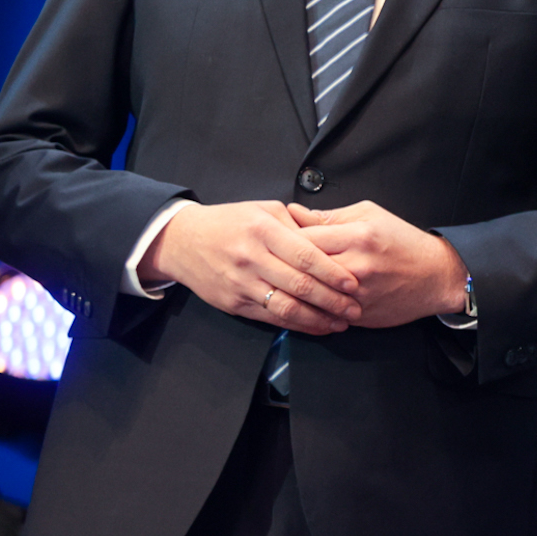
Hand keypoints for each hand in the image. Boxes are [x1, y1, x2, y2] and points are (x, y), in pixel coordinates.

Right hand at [138, 201, 360, 334]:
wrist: (182, 242)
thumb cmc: (229, 222)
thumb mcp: (264, 209)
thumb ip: (297, 224)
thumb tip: (331, 239)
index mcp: (263, 231)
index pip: (305, 256)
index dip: (332, 272)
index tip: (353, 283)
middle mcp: (251, 259)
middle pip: (299, 285)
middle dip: (332, 300)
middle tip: (354, 308)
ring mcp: (240, 284)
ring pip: (285, 307)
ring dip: (317, 319)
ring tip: (340, 323)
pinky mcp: (233, 304)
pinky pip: (269, 318)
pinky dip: (295, 325)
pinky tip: (314, 326)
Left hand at [286, 201, 468, 328]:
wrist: (435, 276)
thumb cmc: (404, 243)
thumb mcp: (372, 215)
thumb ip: (331, 216)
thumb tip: (295, 214)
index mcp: (359, 236)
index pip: (304, 238)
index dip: (283, 238)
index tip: (275, 238)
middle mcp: (356, 266)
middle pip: (302, 267)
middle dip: (282, 264)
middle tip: (272, 261)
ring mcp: (356, 295)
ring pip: (308, 295)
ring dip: (292, 290)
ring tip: (281, 282)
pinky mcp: (358, 315)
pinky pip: (323, 313)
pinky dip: (309, 308)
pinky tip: (301, 301)